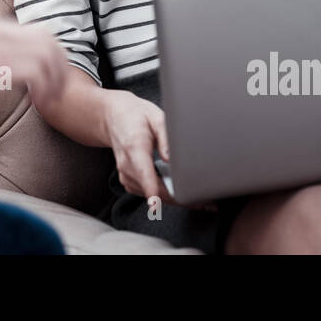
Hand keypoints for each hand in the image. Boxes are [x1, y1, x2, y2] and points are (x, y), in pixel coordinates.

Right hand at [0, 18, 67, 143]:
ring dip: (54, 81)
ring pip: (46, 56)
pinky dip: (45, 89)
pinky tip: (37, 105)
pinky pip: (38, 72)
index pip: (39, 32)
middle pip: (48, 39)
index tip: (53, 82)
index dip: (54, 56)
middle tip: (58, 93)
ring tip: (48, 102)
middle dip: (60, 66)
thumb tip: (23, 67)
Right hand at [103, 91, 213, 208]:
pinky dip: (164, 195)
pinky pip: (148, 193)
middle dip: (178, 199)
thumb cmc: (136, 116)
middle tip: (205, 203)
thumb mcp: (156, 117)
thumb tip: (172, 159)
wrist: (114, 117)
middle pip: (153, 190)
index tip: (155, 205)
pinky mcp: (128, 180)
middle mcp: (127, 164)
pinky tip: (177, 190)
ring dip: (174, 199)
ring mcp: (125, 174)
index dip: (151, 189)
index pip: (143, 172)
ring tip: (196, 197)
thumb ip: (166, 138)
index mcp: (134, 147)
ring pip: (152, 195)